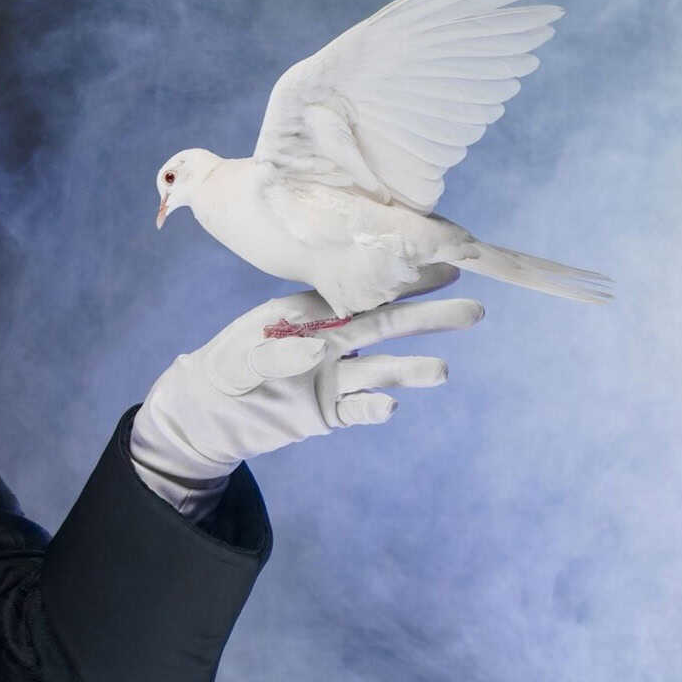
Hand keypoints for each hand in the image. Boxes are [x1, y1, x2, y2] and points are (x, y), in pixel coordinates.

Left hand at [134, 266, 481, 478]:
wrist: (207, 415)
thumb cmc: (221, 372)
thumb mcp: (238, 360)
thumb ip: (274, 353)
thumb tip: (318, 351)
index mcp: (312, 314)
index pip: (365, 294)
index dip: (404, 283)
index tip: (445, 267)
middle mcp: (331, 341)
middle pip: (388, 326)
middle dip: (430, 318)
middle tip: (474, 310)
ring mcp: (334, 377)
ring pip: (382, 369)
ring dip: (412, 369)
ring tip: (442, 371)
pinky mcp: (330, 412)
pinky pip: (360, 409)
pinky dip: (375, 408)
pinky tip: (391, 405)